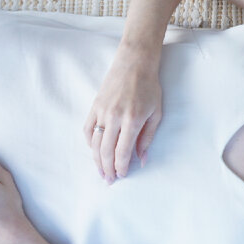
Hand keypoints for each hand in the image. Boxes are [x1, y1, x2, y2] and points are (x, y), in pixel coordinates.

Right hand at [84, 45, 162, 182]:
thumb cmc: (149, 87)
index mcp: (133, 119)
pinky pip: (87, 129)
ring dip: (96, 160)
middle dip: (108, 168)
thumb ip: (148, 138)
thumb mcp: (156, 113)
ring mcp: (102, 111)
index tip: (123, 175)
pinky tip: (94, 151)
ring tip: (101, 172)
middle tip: (110, 180)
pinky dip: (89, 143)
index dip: (122, 167)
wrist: (134, 63)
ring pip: (94, 143)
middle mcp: (114, 117)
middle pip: (106, 151)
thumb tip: (142, 160)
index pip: (123, 151)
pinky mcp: (94, 106)